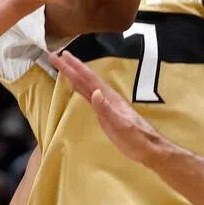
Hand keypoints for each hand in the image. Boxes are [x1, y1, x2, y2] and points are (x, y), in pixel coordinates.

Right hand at [49, 50, 165, 164]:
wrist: (149, 148)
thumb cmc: (137, 138)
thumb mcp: (122, 125)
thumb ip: (108, 110)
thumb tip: (95, 92)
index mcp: (110, 98)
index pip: (89, 79)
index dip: (75, 67)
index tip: (62, 56)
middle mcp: (106, 98)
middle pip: (85, 79)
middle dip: (71, 67)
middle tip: (55, 56)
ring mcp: (105, 105)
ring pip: (86, 87)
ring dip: (74, 76)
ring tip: (63, 66)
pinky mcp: (104, 114)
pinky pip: (88, 97)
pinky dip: (80, 89)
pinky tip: (76, 86)